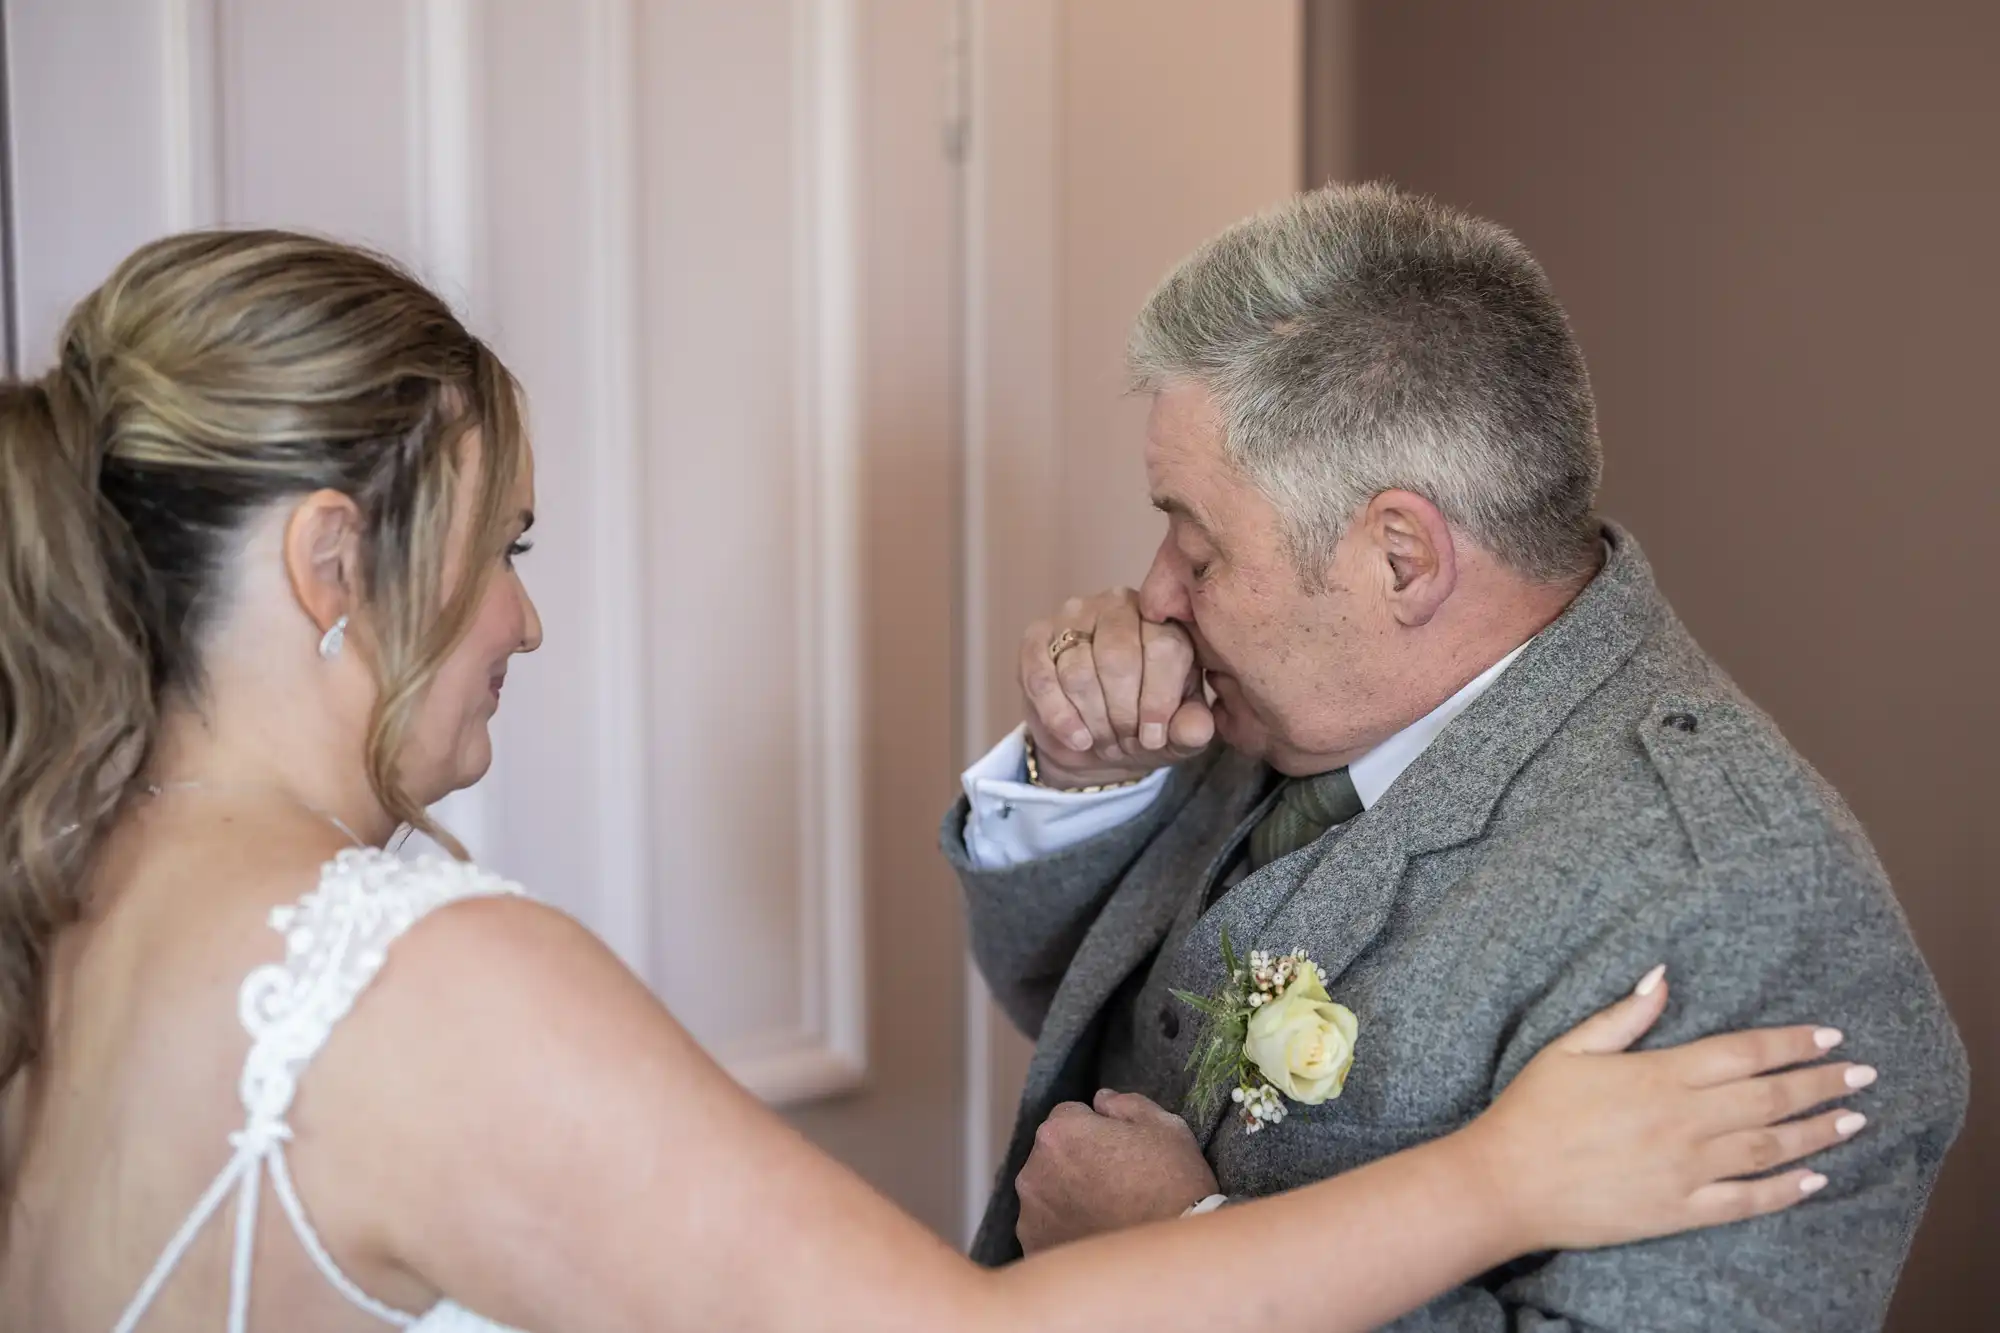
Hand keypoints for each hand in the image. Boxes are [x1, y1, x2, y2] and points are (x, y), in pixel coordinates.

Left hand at [1015, 1090, 1219, 1253]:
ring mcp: (1031, 1215)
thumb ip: (1126, 1104)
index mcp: (1060, 1132)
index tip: (1120, 1150)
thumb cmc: (1173, 1187)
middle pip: (1053, 1154)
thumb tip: (1101, 1099)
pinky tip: (1096, 1237)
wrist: (1174, 1259)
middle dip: (1077, 1161)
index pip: (1069, 1115)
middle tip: (1116, 1183)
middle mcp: (1034, 1170)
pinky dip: (1063, 1231)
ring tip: (1107, 1215)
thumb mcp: (1165, 1128)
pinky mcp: (1034, 1249)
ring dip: (1067, 1196)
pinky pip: (1046, 1229)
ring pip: (1046, 1192)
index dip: (1098, 1129)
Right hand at [1019, 588, 1213, 787]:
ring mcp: (1073, 616)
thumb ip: (1191, 729)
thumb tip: (1197, 730)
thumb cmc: (1142, 725)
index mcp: (1164, 619)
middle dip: (1122, 712)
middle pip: (1118, 658)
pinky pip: (1041, 677)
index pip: (1164, 648)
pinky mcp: (1036, 638)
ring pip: (1078, 671)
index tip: (1154, 738)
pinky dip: (1059, 716)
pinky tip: (1077, 739)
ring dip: (1093, 718)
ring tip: (1104, 741)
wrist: (1092, 737)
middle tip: (1125, 741)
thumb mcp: (1176, 733)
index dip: (1158, 700)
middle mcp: (1119, 604)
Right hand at [1456, 968, 1871, 1252]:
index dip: (1792, 1042)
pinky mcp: (1678, 1210)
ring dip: (1816, 1132)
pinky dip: (1785, 1191)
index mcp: (1659, 1076)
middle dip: (1821, 1083)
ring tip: (1852, 1119)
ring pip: (1769, 1148)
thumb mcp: (1569, 1048)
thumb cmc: (1532, 1110)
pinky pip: (1746, 1200)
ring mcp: (1685, 1169)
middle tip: (1864, 1074)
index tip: (1830, 1035)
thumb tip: (1662, 976)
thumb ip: (1623, 1015)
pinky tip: (1815, 1179)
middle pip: (1770, 1098)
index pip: (1744, 1053)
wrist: (1505, 1183)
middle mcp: (1683, 1121)